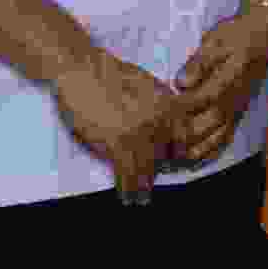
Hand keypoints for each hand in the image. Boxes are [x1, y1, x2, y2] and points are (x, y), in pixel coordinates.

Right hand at [53, 47, 179, 198]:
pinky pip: (128, 173)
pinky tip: (127, 197)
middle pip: (168, 157)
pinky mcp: (118, 142)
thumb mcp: (149, 85)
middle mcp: (161, 120)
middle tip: (152, 183)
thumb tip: (169, 125)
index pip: (185, 140)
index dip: (178, 154)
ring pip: (148, 169)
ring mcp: (141, 132)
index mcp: (170, 105)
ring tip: (140, 199)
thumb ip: (162, 107)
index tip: (172, 164)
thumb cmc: (110, 73)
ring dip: (143, 186)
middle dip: (160, 170)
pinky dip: (128, 188)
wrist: (82, 69)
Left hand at [168, 8, 267, 163]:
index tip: (159, 122)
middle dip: (185, 137)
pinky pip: (226, 136)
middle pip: (209, 124)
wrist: (261, 36)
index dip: (181, 113)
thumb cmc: (235, 36)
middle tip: (160, 145)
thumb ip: (198, 63)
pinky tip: (194, 156)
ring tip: (174, 157)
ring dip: (197, 148)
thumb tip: (181, 82)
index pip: (202, 100)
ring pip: (218, 135)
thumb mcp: (215, 41)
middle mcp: (233, 98)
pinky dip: (211, 150)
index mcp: (227, 79)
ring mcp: (236, 107)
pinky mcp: (237, 112)